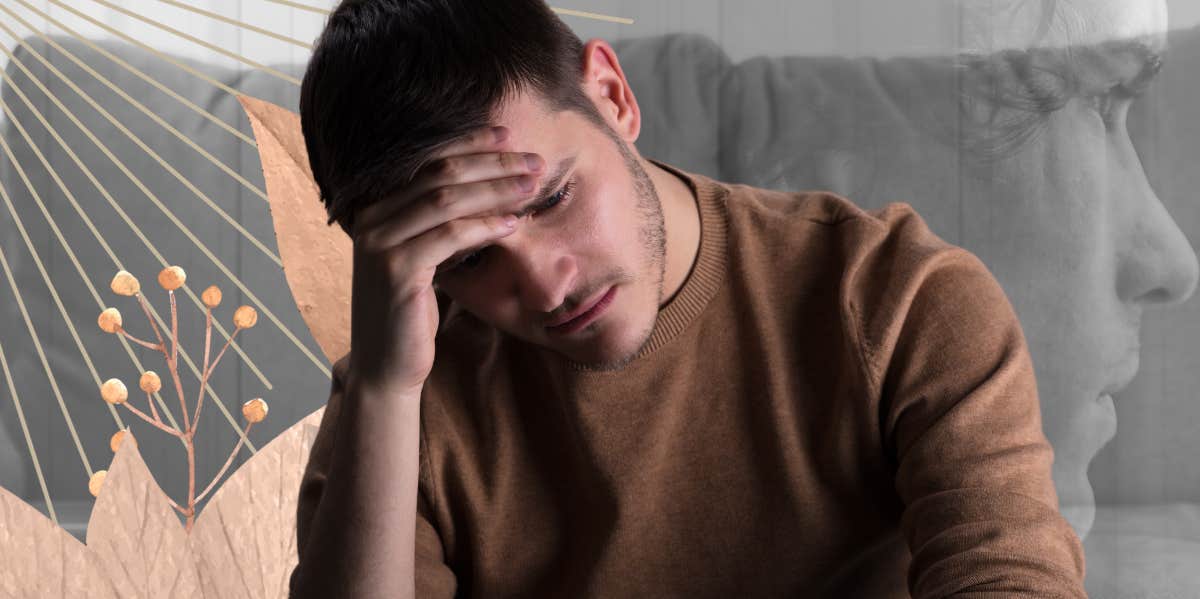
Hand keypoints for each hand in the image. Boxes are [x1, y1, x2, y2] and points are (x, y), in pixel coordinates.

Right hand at [346, 125, 544, 394]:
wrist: (387, 364)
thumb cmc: (413, 310)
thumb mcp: (427, 256)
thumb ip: (443, 220)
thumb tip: (492, 183)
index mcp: (375, 206)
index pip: (426, 160)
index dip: (470, 143)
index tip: (510, 136)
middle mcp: (370, 217)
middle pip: (439, 173)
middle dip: (492, 162)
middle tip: (533, 161)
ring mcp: (378, 243)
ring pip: (446, 200)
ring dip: (496, 189)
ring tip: (531, 187)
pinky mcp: (395, 270)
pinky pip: (449, 236)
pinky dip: (485, 226)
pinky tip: (514, 224)